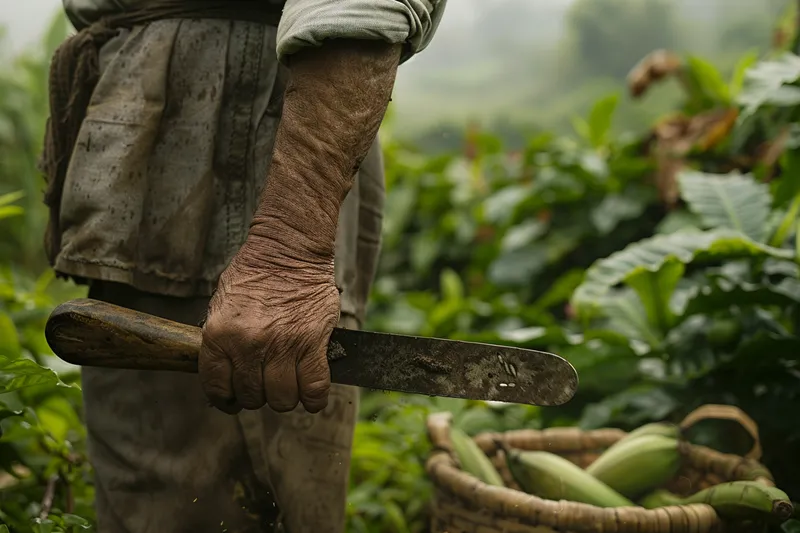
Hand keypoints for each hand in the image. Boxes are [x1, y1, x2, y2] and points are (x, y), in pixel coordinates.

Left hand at [198, 237, 339, 413]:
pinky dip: (314, 399)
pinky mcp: (313, 343)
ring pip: (282, 399)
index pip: (217, 387)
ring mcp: (282, 345)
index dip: (226, 398)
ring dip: (284, 396)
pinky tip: (311, 394)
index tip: (234, 398)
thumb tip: (225, 377)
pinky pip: (314, 388)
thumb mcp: (221, 305)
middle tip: (264, 382)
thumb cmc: (254, 275)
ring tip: (287, 383)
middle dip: (258, 394)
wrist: (288, 249)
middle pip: (252, 396)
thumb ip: (221, 342)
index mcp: (219, 335)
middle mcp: (248, 344)